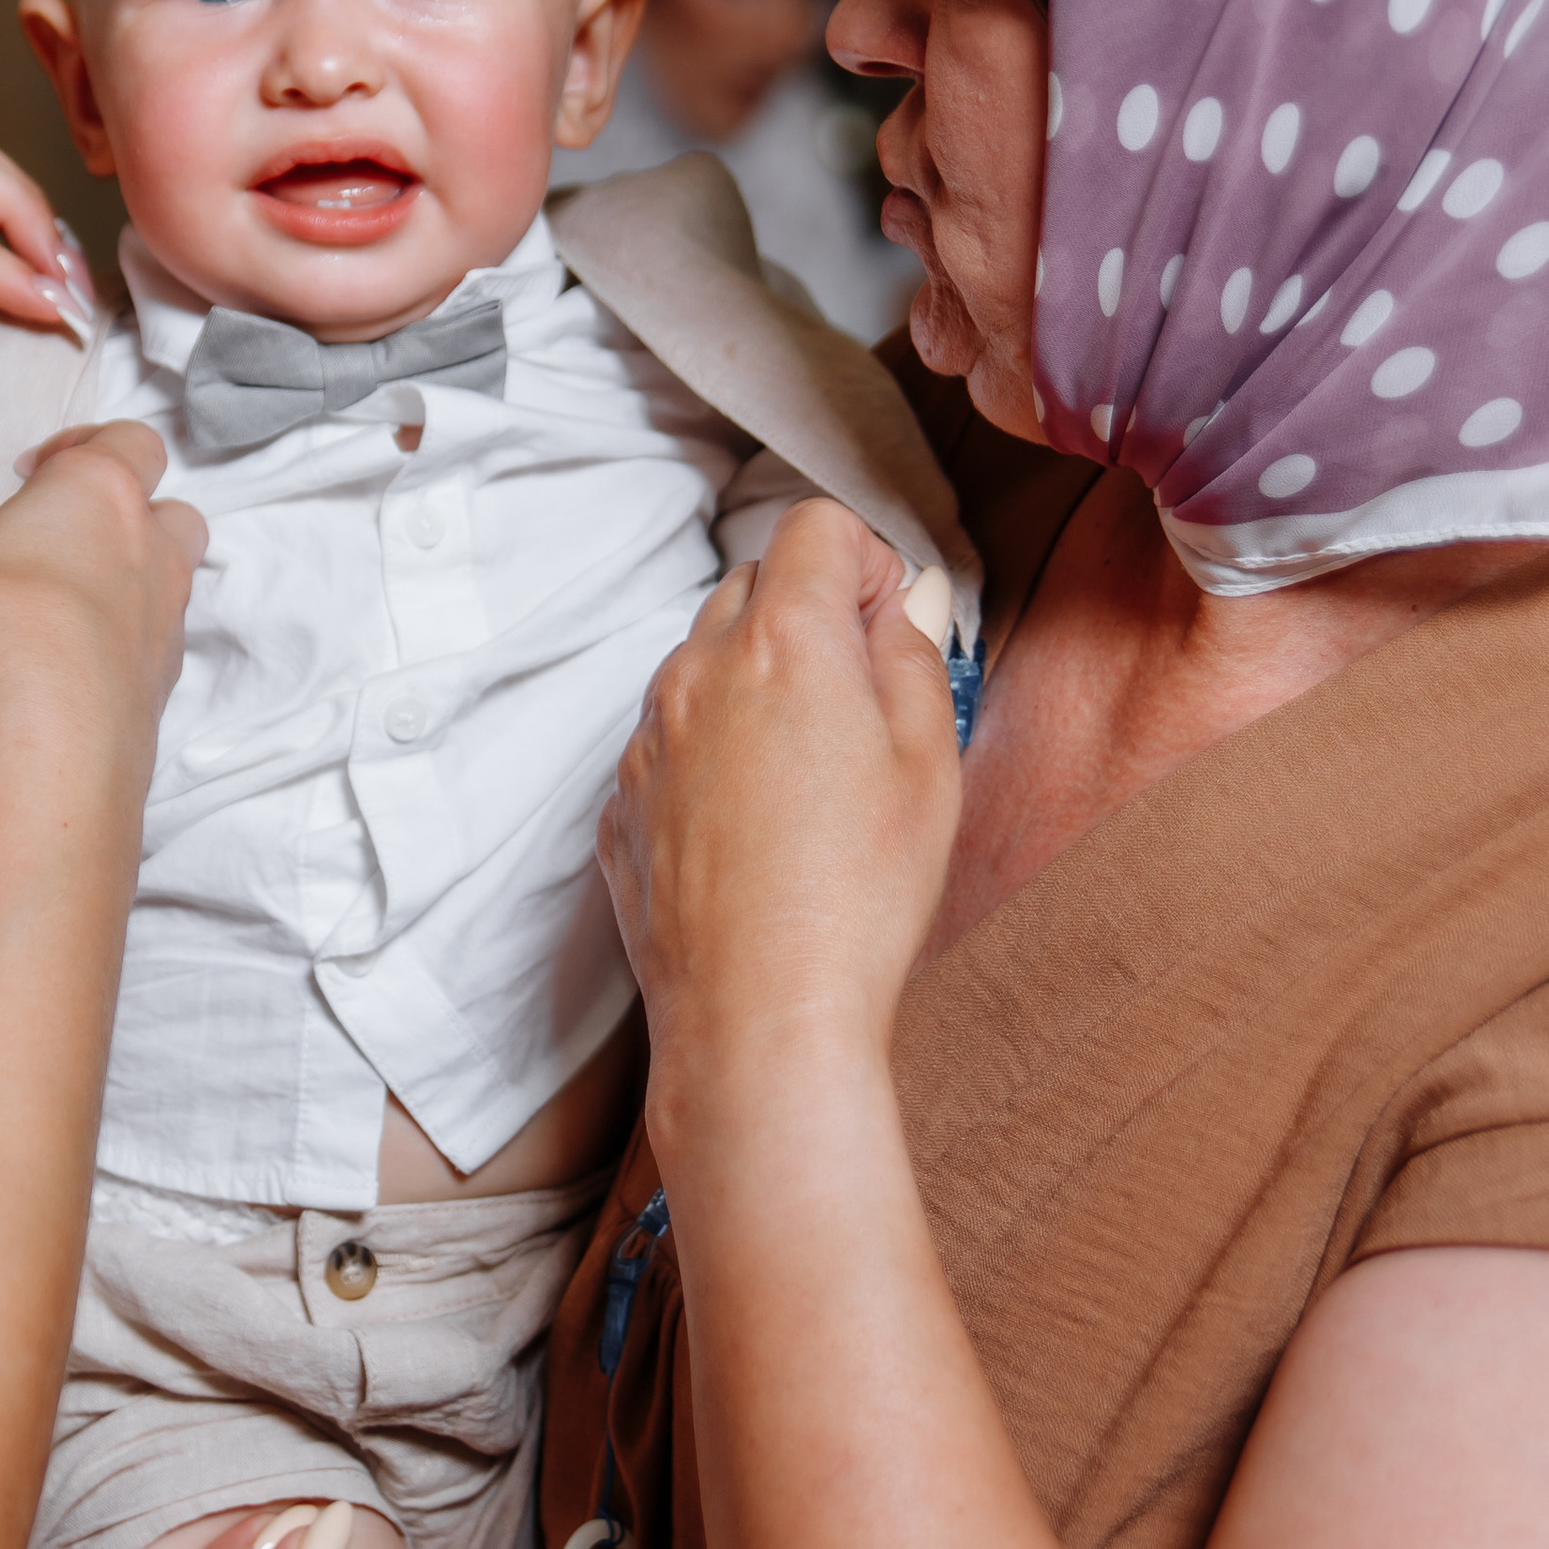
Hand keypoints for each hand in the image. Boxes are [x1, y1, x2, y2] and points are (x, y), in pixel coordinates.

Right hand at [0, 419, 204, 774]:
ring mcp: (151, 645)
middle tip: (37, 543)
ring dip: (51, 623)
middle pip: (164, 522)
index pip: (130, 443)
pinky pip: (63, 698)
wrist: (46, 767)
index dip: (84, 445)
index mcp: (101, 499)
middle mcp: (146, 566)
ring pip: (122, 616)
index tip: (30, 468)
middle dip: (110, 528)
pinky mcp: (135, 716)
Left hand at [599, 498, 961, 1143]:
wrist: (760, 1021)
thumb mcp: (928, 763)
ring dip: (752, 682)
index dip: (867, 562)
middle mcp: (694, 673)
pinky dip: (709, 753)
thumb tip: (901, 603)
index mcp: (780, 644)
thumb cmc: (860, 897)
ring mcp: (645, 740)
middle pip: (752, 585)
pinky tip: (756, 829)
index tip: (892, 626)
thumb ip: (912, 654)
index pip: (815, 527)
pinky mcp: (619, 804)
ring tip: (808, 777)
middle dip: (808, 614)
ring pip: (701, 662)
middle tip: (860, 700)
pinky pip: (667, 741)